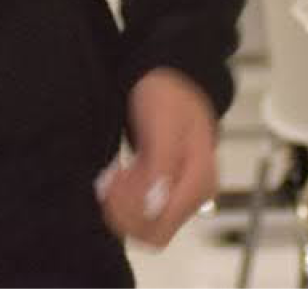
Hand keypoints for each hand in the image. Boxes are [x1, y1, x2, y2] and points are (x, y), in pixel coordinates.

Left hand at [95, 68, 217, 247]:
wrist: (172, 77)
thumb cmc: (168, 96)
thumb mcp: (163, 125)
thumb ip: (161, 167)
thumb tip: (153, 207)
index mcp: (199, 181)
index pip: (159, 224)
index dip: (129, 211)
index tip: (111, 183)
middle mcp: (195, 194)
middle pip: (153, 231)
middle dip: (124, 211)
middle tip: (108, 179)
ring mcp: (183, 194)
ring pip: (147, 225)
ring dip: (122, 206)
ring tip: (112, 174)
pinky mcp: (170, 190)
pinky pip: (145, 211)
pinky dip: (126, 199)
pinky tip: (118, 174)